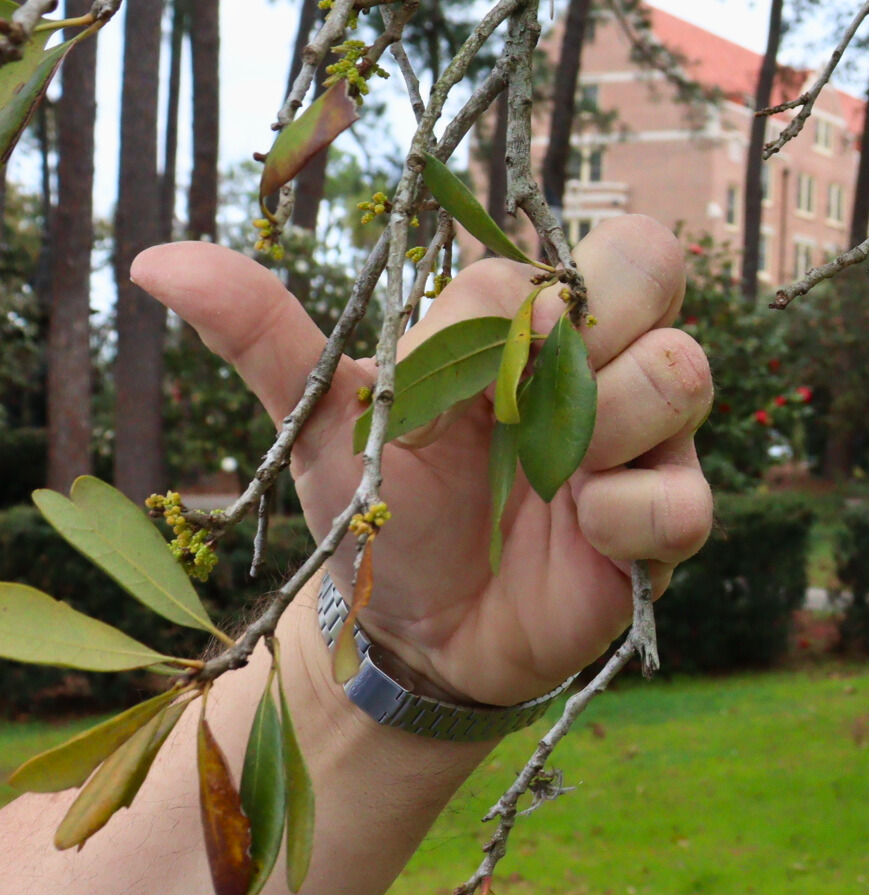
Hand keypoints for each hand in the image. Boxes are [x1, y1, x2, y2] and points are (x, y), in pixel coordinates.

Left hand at [132, 216, 713, 706]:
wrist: (413, 637)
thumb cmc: (378, 512)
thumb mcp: (321, 427)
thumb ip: (264, 336)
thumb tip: (155, 259)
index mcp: (526, 321)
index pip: (547, 257)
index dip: (503, 312)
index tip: (451, 387)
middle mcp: (603, 359)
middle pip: (654, 260)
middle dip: (593, 322)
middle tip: (524, 400)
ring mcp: (649, 438)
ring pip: (686, 369)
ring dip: (605, 425)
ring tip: (545, 481)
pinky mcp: (672, 521)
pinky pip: (688, 494)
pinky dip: (626, 516)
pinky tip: (578, 538)